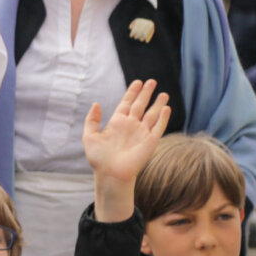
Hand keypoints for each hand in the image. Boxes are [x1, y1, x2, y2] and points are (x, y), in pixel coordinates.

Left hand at [83, 79, 170, 220]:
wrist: (110, 174)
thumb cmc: (98, 158)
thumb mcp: (89, 136)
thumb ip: (92, 120)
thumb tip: (96, 104)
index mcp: (117, 123)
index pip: (127, 103)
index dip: (132, 92)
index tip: (138, 82)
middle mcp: (131, 126)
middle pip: (140, 105)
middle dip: (146, 93)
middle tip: (152, 81)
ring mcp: (141, 133)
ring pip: (152, 114)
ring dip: (158, 104)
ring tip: (163, 93)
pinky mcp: (150, 142)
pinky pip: (158, 127)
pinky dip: (163, 118)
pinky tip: (166, 108)